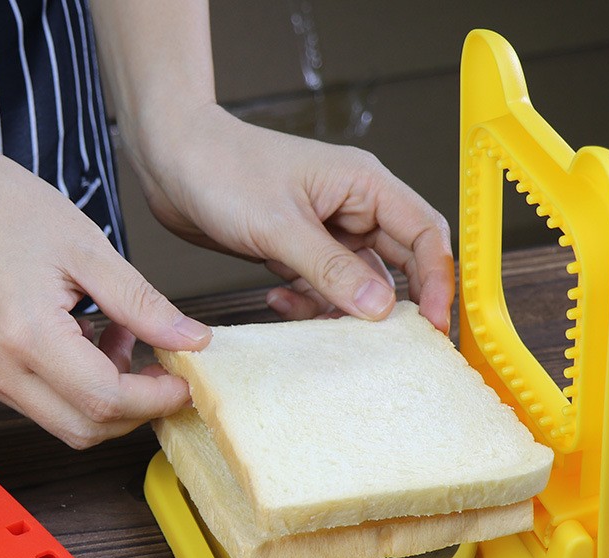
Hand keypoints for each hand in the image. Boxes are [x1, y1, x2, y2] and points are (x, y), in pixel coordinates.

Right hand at [0, 116, 210, 447]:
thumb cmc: (8, 208)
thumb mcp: (91, 250)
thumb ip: (144, 305)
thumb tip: (192, 341)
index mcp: (25, 333)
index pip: (105, 400)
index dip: (156, 399)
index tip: (185, 382)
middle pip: (85, 428)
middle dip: (137, 410)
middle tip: (164, 371)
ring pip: (66, 422)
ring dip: (111, 397)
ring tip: (122, 338)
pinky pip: (45, 402)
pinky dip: (82, 386)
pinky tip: (93, 339)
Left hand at [128, 104, 454, 329]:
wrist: (171, 159)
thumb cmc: (223, 168)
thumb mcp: (280, 225)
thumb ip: (331, 269)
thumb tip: (380, 308)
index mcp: (363, 184)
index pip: (424, 233)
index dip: (437, 280)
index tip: (435, 324)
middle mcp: (352, 207)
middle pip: (399, 262)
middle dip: (396, 304)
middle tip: (393, 347)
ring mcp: (325, 230)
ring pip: (357, 282)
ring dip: (342, 309)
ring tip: (320, 325)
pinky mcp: (298, 249)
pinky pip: (321, 286)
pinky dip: (307, 302)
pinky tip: (279, 301)